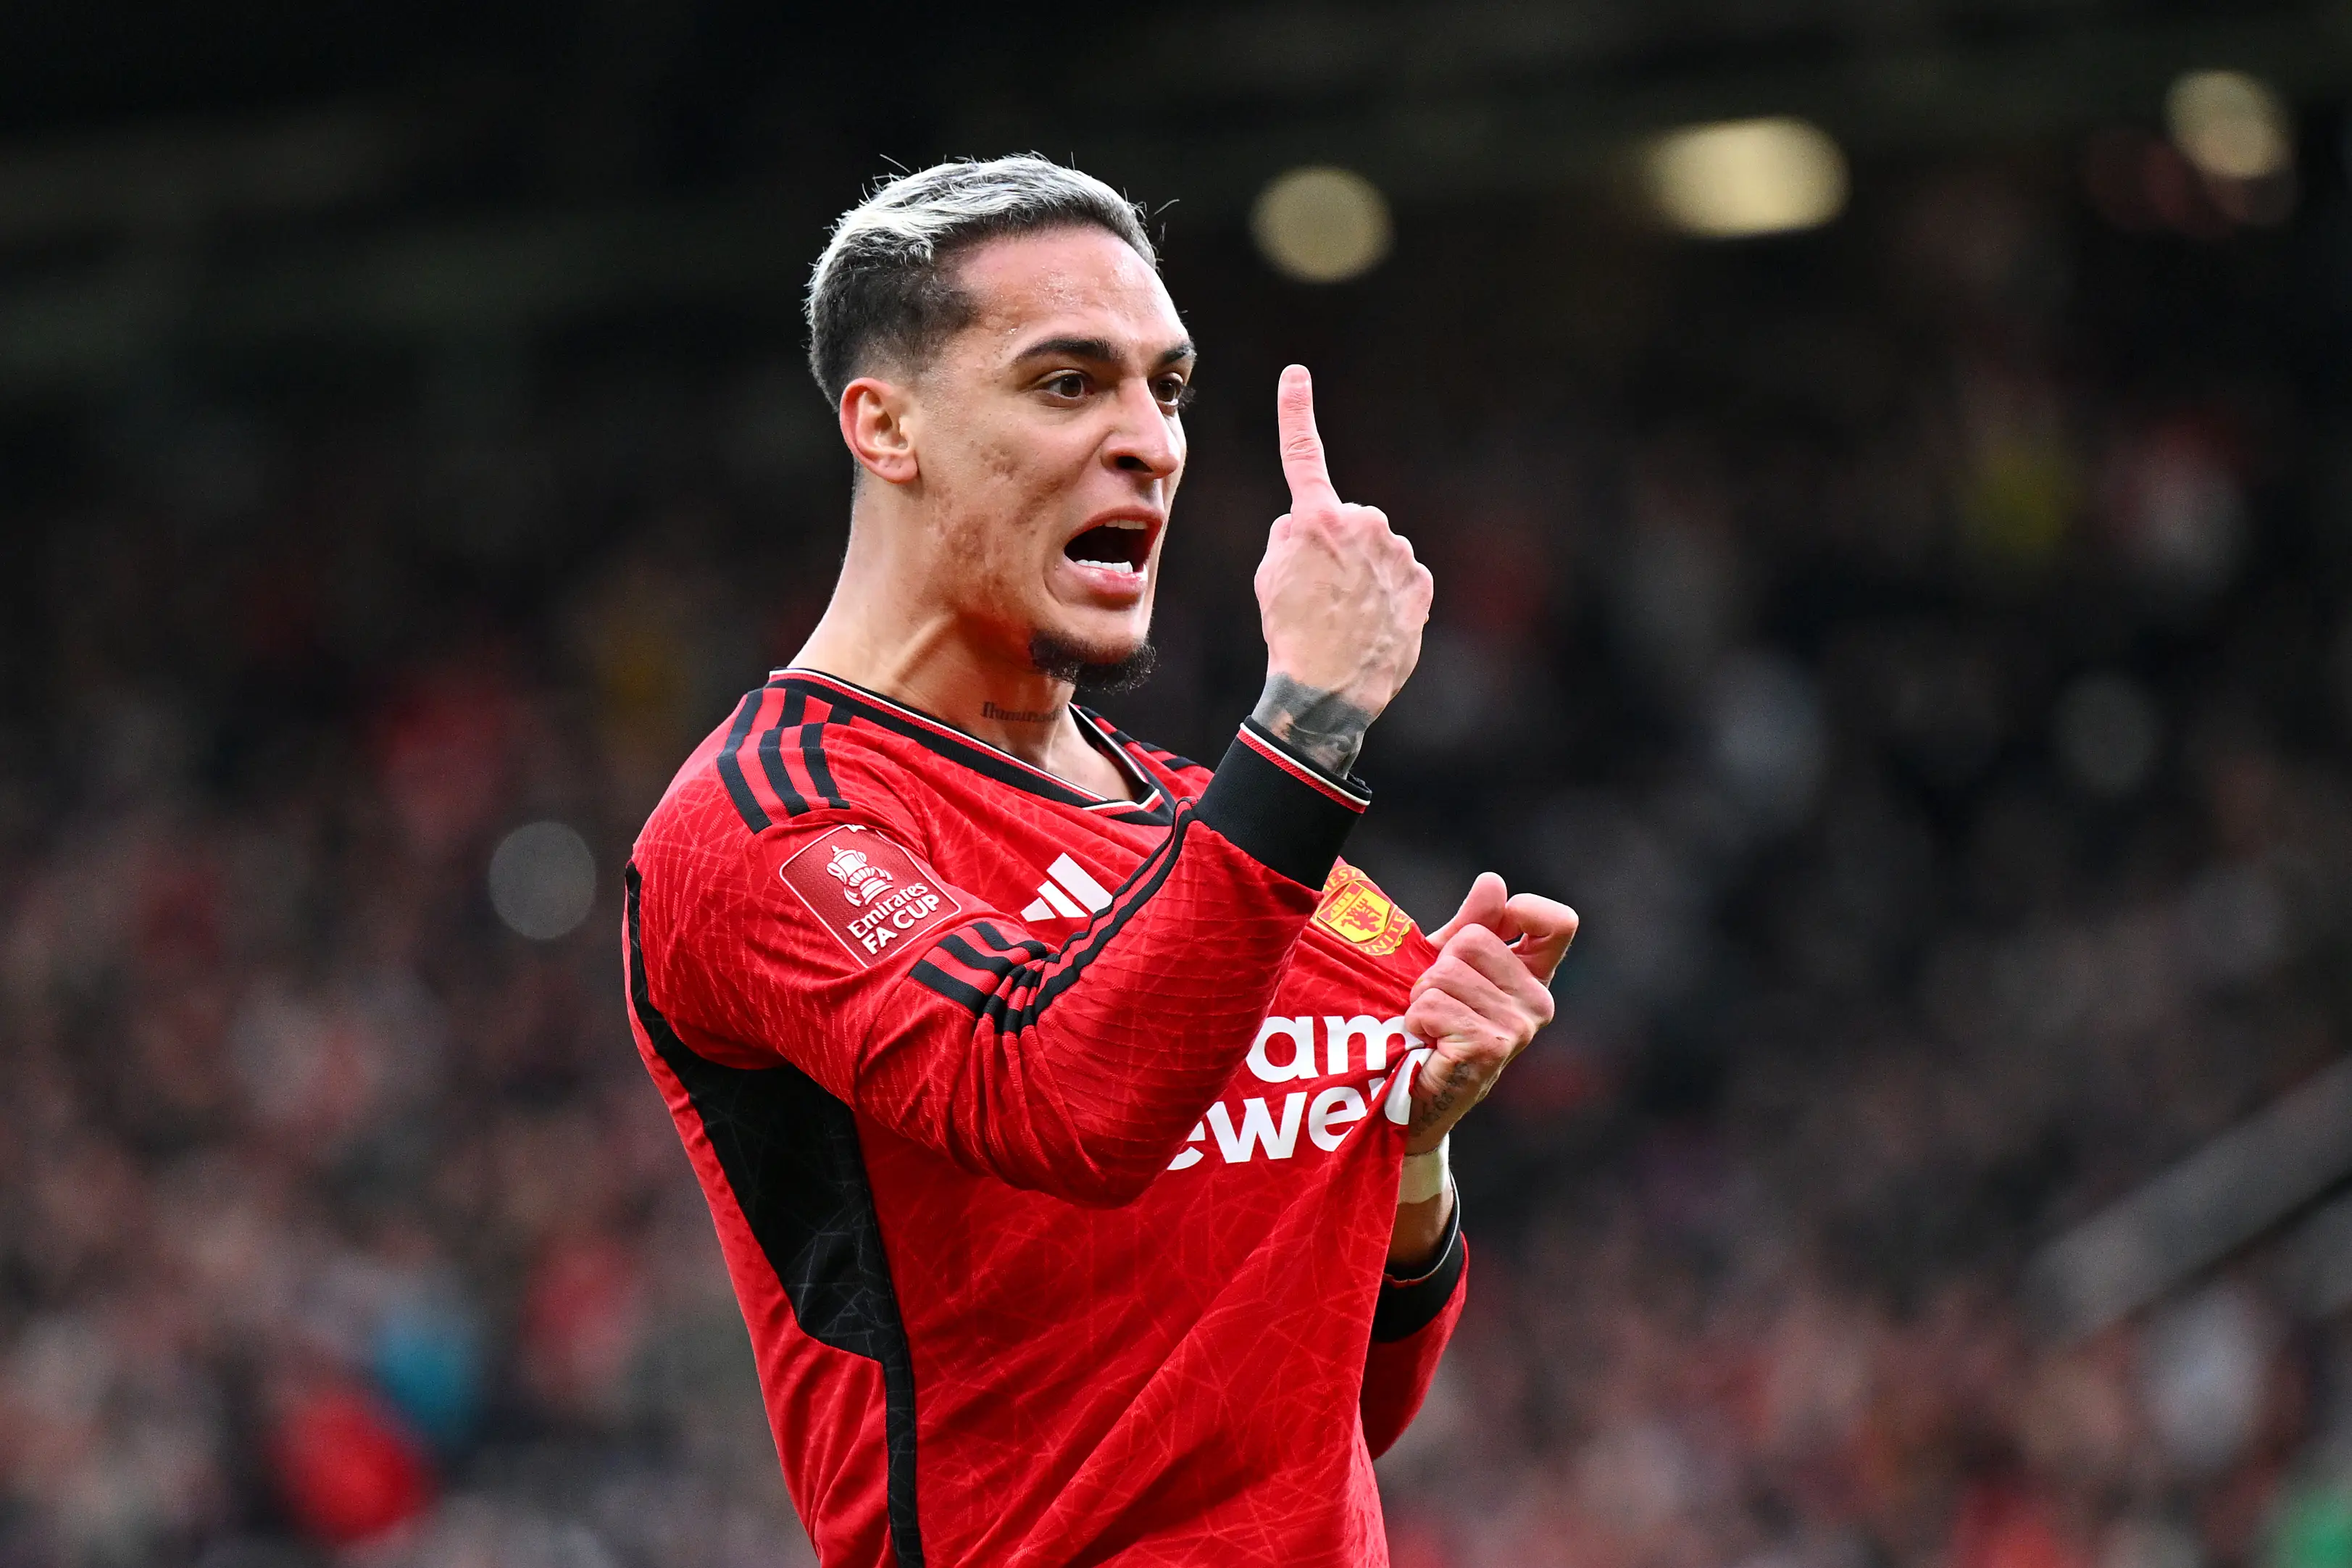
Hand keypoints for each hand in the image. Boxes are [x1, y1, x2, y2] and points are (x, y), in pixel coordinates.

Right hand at [1251, 365, 1432, 775]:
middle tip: (1319, 593)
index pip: (1302, 453)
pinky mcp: (1422, 583)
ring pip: (1377, 551)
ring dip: (1364, 575)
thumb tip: (1311, 528)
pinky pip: (1400, 578)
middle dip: (1337, 548)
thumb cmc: (1289, 633)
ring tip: (1346, 616)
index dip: (1295, 411)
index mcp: (1315, 519)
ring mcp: (1397, 553)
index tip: (1295, 374)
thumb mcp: (1269, 577)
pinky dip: (1388, 596)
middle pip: (1348, 522)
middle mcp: (1363, 524)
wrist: (1326, 692)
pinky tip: (1371, 626)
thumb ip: (1290, 537)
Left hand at [1400, 873, 1577, 1152]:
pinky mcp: (1491, 1047)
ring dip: (1422, 997)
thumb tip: (1493, 881)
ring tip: (1431, 1026)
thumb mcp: (1449, 965)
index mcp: (1533, 976)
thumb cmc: (1432, 1025)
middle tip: (1439, 1002)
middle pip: (1475, 939)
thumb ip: (1473, 924)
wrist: (1412, 1096)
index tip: (1494, 924)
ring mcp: (1518, 1028)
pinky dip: (1417, 1020)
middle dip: (1439, 966)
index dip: (1524, 909)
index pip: (1560, 923)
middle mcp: (1537, 1003)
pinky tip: (1428, 1044)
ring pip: (1447, 973)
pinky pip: (1433, 1004)